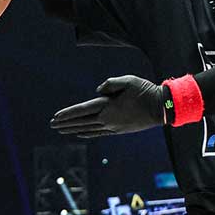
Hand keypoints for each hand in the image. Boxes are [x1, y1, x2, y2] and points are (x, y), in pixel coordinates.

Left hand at [50, 76, 164, 137]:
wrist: (161, 109)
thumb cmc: (145, 91)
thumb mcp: (128, 80)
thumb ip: (111, 84)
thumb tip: (98, 90)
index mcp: (107, 107)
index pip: (82, 110)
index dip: (68, 114)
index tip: (55, 117)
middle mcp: (108, 120)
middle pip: (82, 122)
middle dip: (66, 123)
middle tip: (52, 124)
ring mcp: (113, 127)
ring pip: (88, 129)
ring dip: (73, 129)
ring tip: (61, 130)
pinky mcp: (119, 130)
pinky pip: (98, 133)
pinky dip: (87, 133)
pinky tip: (80, 133)